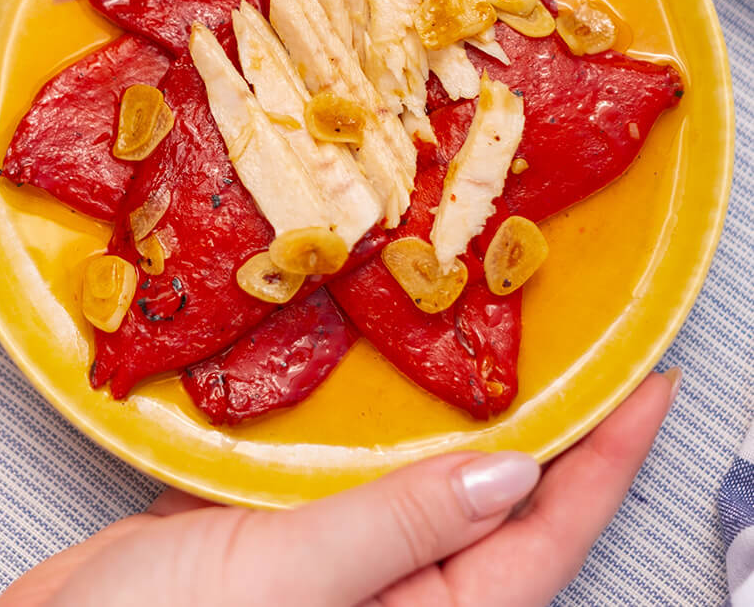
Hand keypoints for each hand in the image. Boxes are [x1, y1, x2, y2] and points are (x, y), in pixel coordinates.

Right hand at [0, 370, 678, 606]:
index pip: (540, 541)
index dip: (604, 464)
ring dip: (467, 419)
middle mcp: (393, 597)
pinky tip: (395, 376)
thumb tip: (511, 476)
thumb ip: (395, 530)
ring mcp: (342, 561)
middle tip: (586, 352)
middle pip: (497, 508)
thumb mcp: (281, 586)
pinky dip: (386, 425)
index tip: (647, 392)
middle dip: (550, 433)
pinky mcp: (290, 529)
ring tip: (507, 348)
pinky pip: (361, 472)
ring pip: (429, 481)